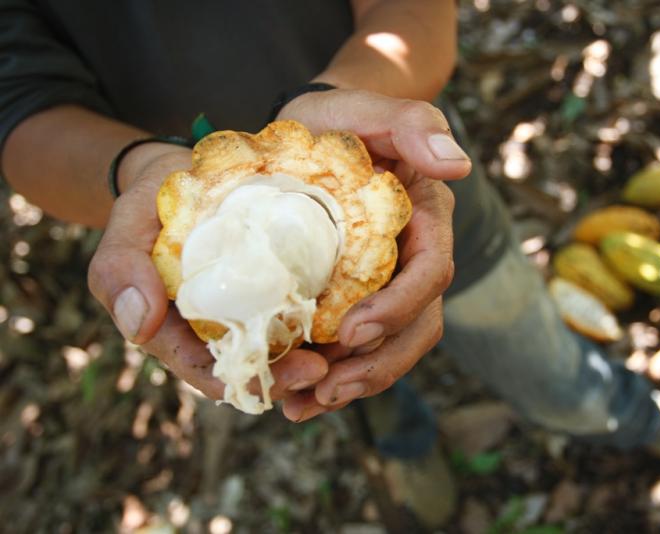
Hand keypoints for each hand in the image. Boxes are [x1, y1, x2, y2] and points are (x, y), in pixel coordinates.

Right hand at [87, 145, 330, 401]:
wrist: (181, 175)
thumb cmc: (149, 207)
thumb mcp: (125, 232)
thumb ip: (121, 272)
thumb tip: (141, 326)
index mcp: (182, 334)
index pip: (214, 372)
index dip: (253, 382)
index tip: (299, 371)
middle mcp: (222, 332)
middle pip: (260, 368)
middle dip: (294, 376)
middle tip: (329, 366)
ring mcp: (252, 312)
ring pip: (289, 347)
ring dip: (320, 353)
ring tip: (355, 344)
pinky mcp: (279, 286)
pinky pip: (304, 309)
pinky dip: (329, 316)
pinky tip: (359, 309)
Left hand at [275, 89, 466, 420]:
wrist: (310, 135)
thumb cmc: (340, 119)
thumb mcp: (369, 109)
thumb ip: (414, 123)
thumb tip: (456, 164)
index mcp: (425, 222)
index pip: (429, 273)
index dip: (398, 307)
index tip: (351, 330)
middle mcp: (411, 261)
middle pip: (417, 326)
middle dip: (378, 364)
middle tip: (329, 389)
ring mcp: (385, 285)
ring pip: (388, 348)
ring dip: (353, 384)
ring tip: (302, 406)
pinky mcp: (353, 300)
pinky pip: (354, 349)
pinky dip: (328, 378)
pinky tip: (292, 398)